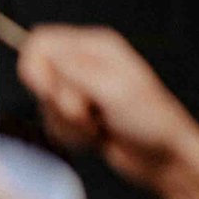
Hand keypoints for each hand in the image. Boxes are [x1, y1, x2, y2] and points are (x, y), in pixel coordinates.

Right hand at [15, 25, 198, 198]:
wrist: (162, 155)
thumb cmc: (151, 121)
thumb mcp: (114, 90)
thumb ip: (75, 70)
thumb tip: (43, 53)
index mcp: (96, 47)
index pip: (41, 43)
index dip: (36, 67)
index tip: (49, 90)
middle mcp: (85, 65)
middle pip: (38, 76)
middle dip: (59, 102)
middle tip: (88, 110)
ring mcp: (80, 90)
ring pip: (44, 104)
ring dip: (68, 122)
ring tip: (97, 125)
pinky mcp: (76, 114)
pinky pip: (52, 123)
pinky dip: (71, 135)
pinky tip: (95, 134)